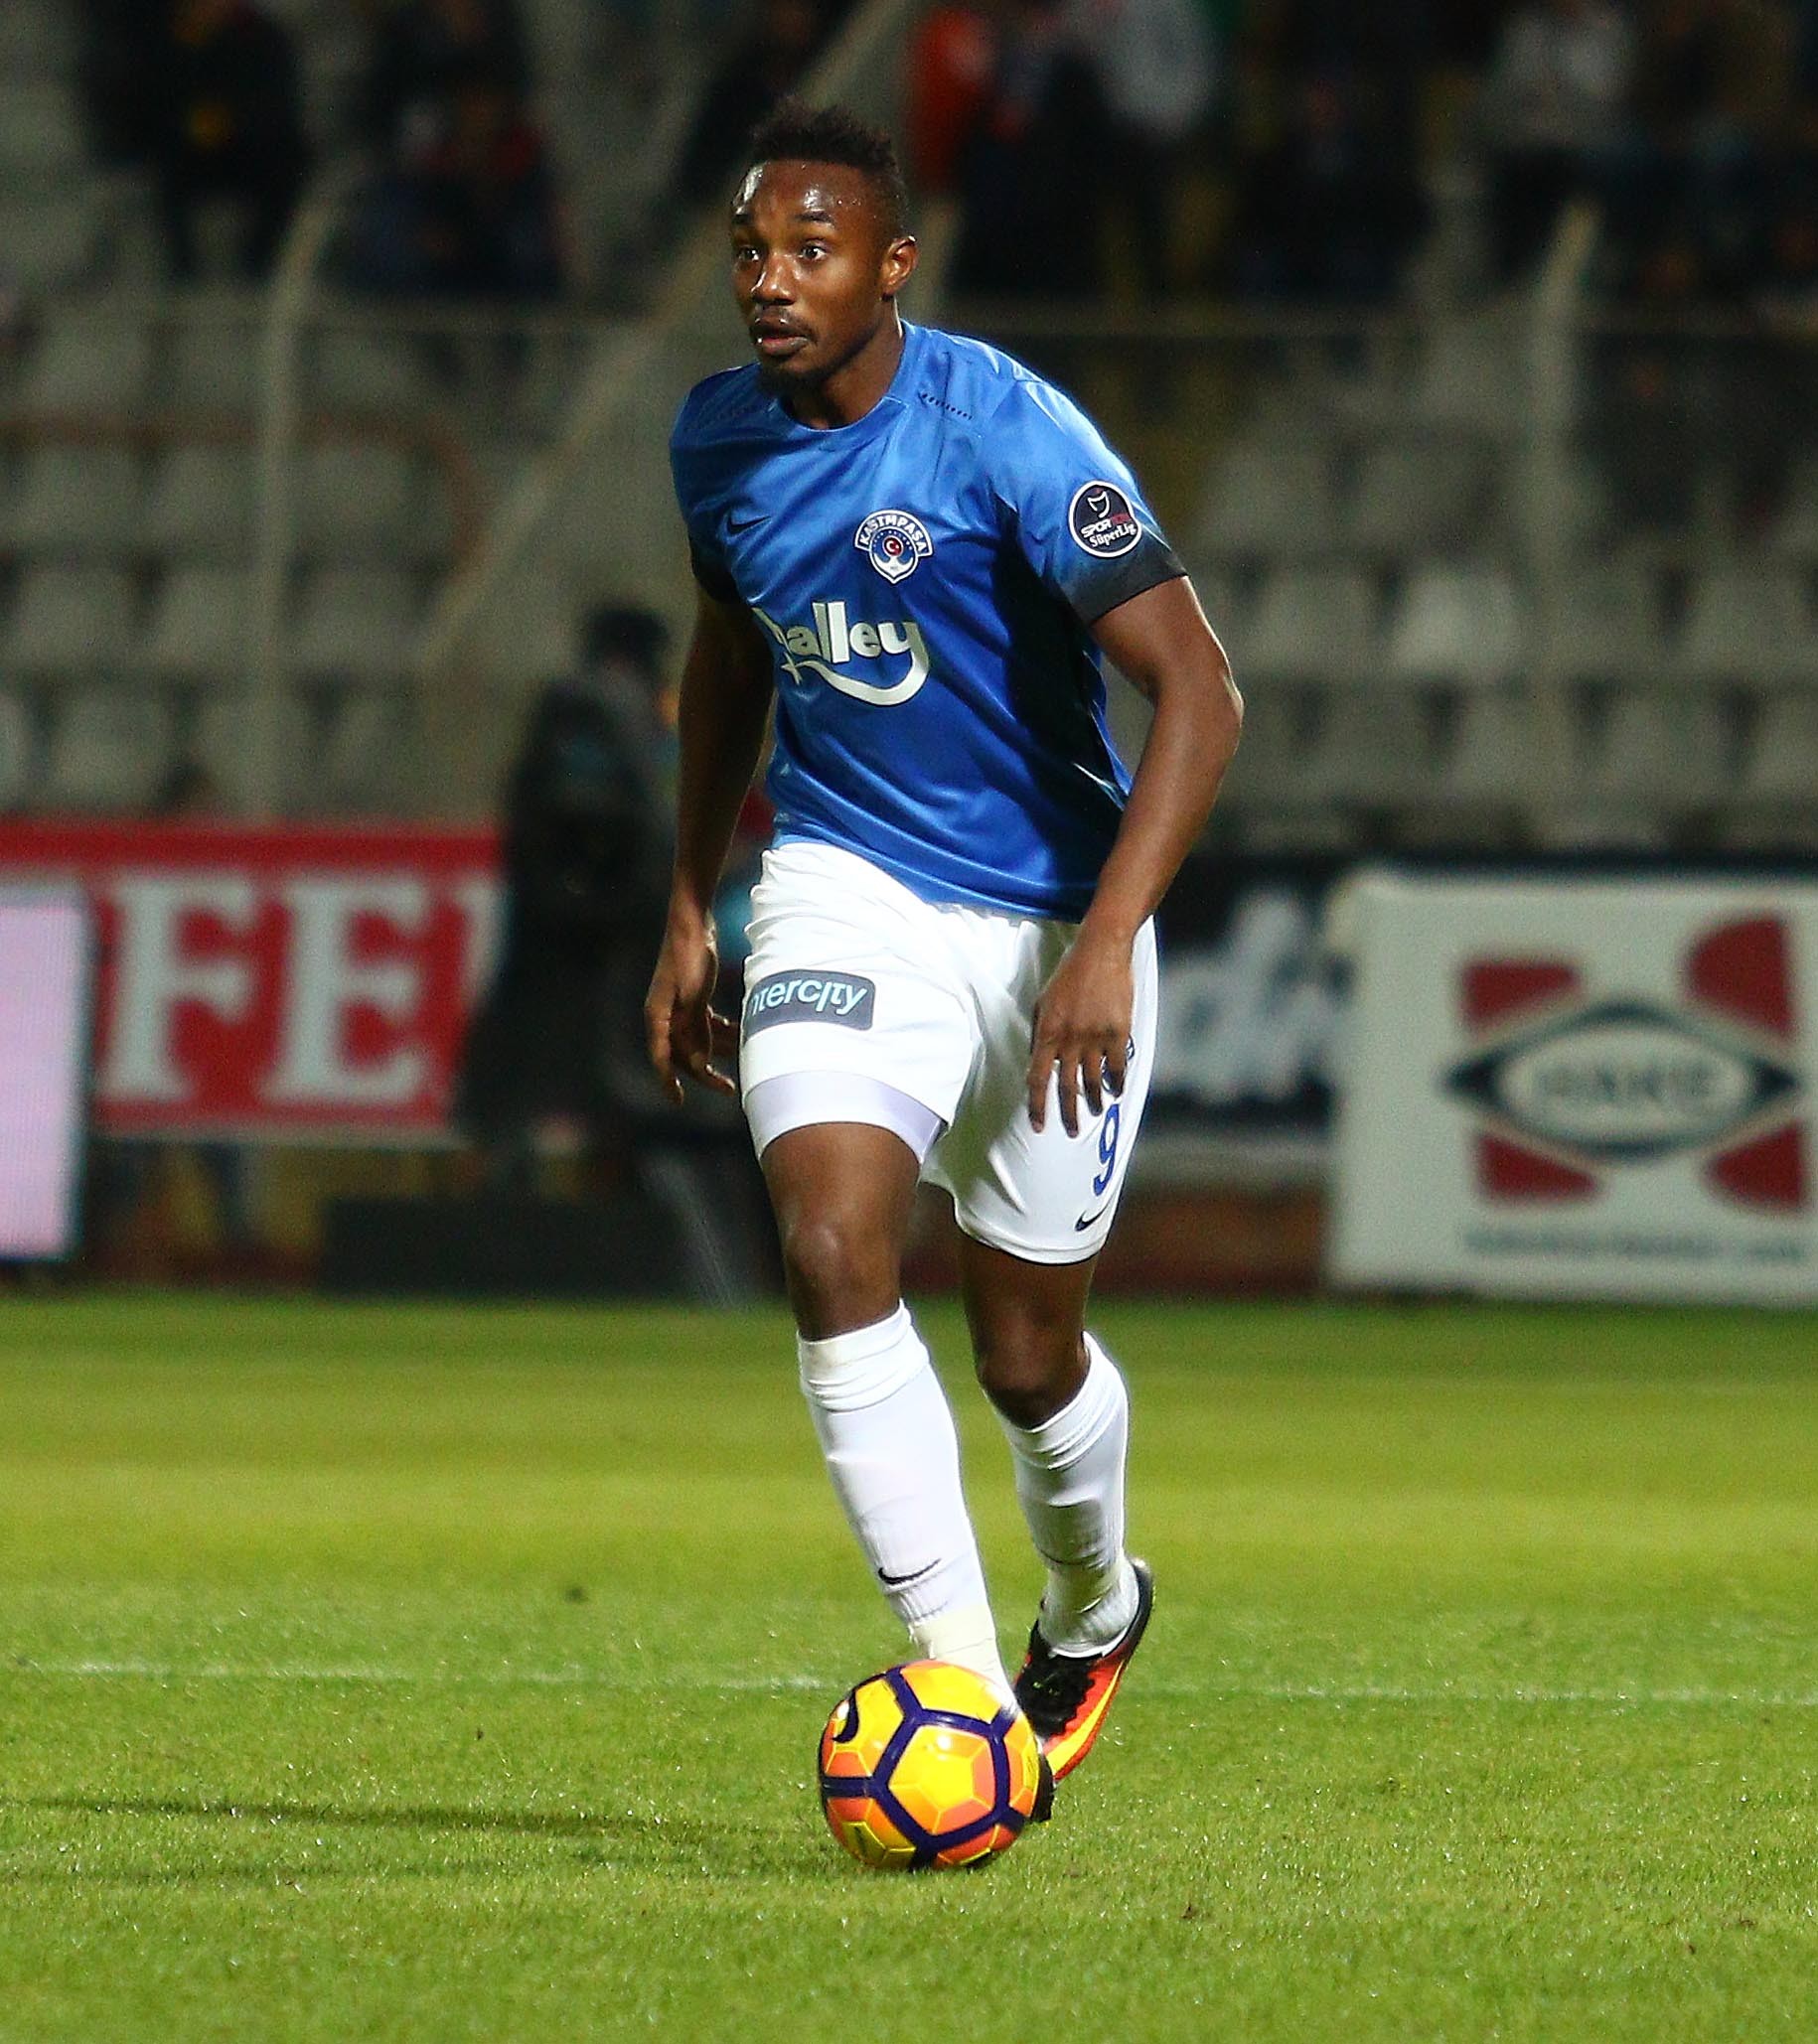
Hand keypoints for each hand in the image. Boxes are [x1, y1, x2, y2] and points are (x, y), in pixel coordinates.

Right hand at [645, 914, 737, 1104]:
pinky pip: (706, 1025)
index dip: (668, 1082)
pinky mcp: (693, 997)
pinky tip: (739, 1035)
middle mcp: (664, 1014)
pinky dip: (721, 1033)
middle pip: (682, 1053)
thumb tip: (698, 1063)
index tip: (678, 1101)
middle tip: (728, 1089)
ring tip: (742, 1059)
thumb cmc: (689, 954)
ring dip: (717, 1052)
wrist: (692, 921)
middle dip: (704, 1073)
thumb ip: (696, 1030)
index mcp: (658, 1015)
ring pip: (697, 1040)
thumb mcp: (694, 994)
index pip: (660, 1057)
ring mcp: (679, 1006)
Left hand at [1026, 928, 1133, 1136]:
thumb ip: (1040, 1032)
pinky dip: (1116, 1082)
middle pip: (1065, 1087)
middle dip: (1067, 1113)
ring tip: (1095, 1111)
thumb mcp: (1043, 1001)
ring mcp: (1095, 1037)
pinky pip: (1117, 1067)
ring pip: (1092, 1080)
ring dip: (1093, 1101)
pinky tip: (1116, 1092)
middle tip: (1070, 1131)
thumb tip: (1038, 1060)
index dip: (1037, 1105)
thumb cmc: (1069, 975)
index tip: (1039, 1125)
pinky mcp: (1118, 1032)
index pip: (1037, 1078)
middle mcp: (1069, 1040)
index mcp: (1047, 1032)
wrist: (1101, 952)